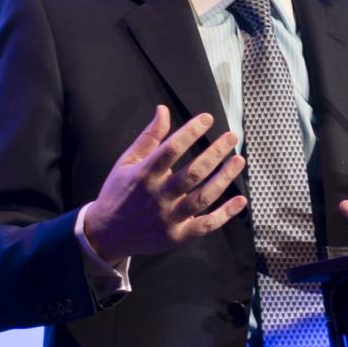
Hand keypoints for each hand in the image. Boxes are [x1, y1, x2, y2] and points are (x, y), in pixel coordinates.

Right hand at [83, 106, 247, 262]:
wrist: (106, 234)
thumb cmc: (119, 192)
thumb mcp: (127, 162)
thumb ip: (148, 137)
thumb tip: (163, 109)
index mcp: (144, 175)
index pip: (171, 150)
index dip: (190, 132)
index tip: (208, 118)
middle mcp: (158, 197)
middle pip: (192, 174)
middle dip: (214, 153)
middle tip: (232, 136)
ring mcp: (169, 218)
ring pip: (202, 198)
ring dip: (224, 179)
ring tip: (239, 160)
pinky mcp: (177, 236)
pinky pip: (205, 225)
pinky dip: (225, 214)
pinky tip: (241, 200)